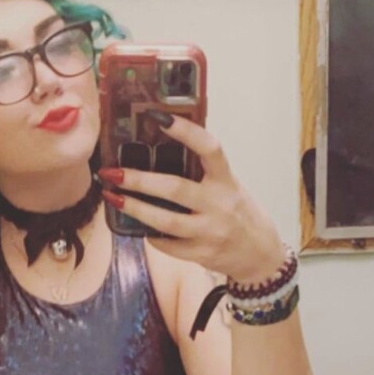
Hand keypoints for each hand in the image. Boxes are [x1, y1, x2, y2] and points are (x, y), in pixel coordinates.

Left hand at [98, 114, 285, 283]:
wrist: (261, 256)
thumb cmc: (241, 215)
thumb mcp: (230, 187)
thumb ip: (204, 173)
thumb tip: (164, 148)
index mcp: (227, 181)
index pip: (209, 149)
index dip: (186, 131)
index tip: (159, 118)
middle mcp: (220, 205)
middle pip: (175, 188)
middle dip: (139, 180)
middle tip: (112, 172)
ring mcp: (210, 232)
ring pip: (165, 220)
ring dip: (134, 208)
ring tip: (113, 197)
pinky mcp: (201, 254)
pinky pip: (167, 244)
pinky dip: (149, 234)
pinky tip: (138, 226)